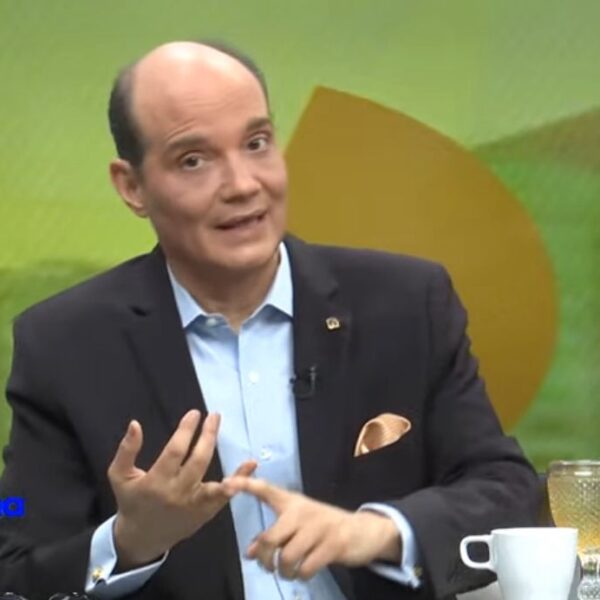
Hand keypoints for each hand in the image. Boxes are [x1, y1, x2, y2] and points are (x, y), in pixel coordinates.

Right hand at [108, 410, 255, 568]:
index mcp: (156, 482)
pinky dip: (239, 480)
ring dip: (222, 454)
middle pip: (198, 461)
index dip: (186, 431)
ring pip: (213, 481)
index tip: (194, 414)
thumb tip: (135, 424)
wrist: (142, 538)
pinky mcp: (205, 513)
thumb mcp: (120, 476)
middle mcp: (177, 494)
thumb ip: (126, 450)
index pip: (175, 452)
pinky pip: (224, 496)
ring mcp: (194, 505)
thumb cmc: (132, 501)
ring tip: (234, 442)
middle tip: (214, 416)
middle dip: (208, 436)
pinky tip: (250, 464)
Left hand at [223, 477, 400, 579]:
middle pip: (271, 538)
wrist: (360, 531)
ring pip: (286, 557)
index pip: (265, 489)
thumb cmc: (321, 527)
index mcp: (291, 502)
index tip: (225, 484)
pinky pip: (305, 568)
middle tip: (268, 567)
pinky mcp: (331, 545)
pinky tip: (303, 572)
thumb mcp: (296, 526)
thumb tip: (249, 554)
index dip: (245, 486)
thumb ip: (273, 536)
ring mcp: (318, 528)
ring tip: (288, 571)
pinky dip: (301, 575)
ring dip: (283, 571)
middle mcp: (302, 511)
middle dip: (265, 559)